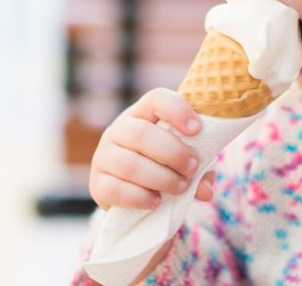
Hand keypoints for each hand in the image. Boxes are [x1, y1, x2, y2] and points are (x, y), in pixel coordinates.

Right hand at [89, 88, 215, 210]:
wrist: (132, 194)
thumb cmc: (163, 166)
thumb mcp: (182, 161)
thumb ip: (199, 170)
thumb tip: (205, 190)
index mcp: (142, 114)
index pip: (156, 99)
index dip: (177, 111)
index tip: (197, 130)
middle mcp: (118, 130)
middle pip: (141, 134)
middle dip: (172, 153)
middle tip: (191, 168)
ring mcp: (104, 156)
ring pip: (129, 164)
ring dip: (161, 178)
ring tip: (180, 187)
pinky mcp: (97, 184)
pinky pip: (116, 189)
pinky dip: (141, 197)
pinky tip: (156, 201)